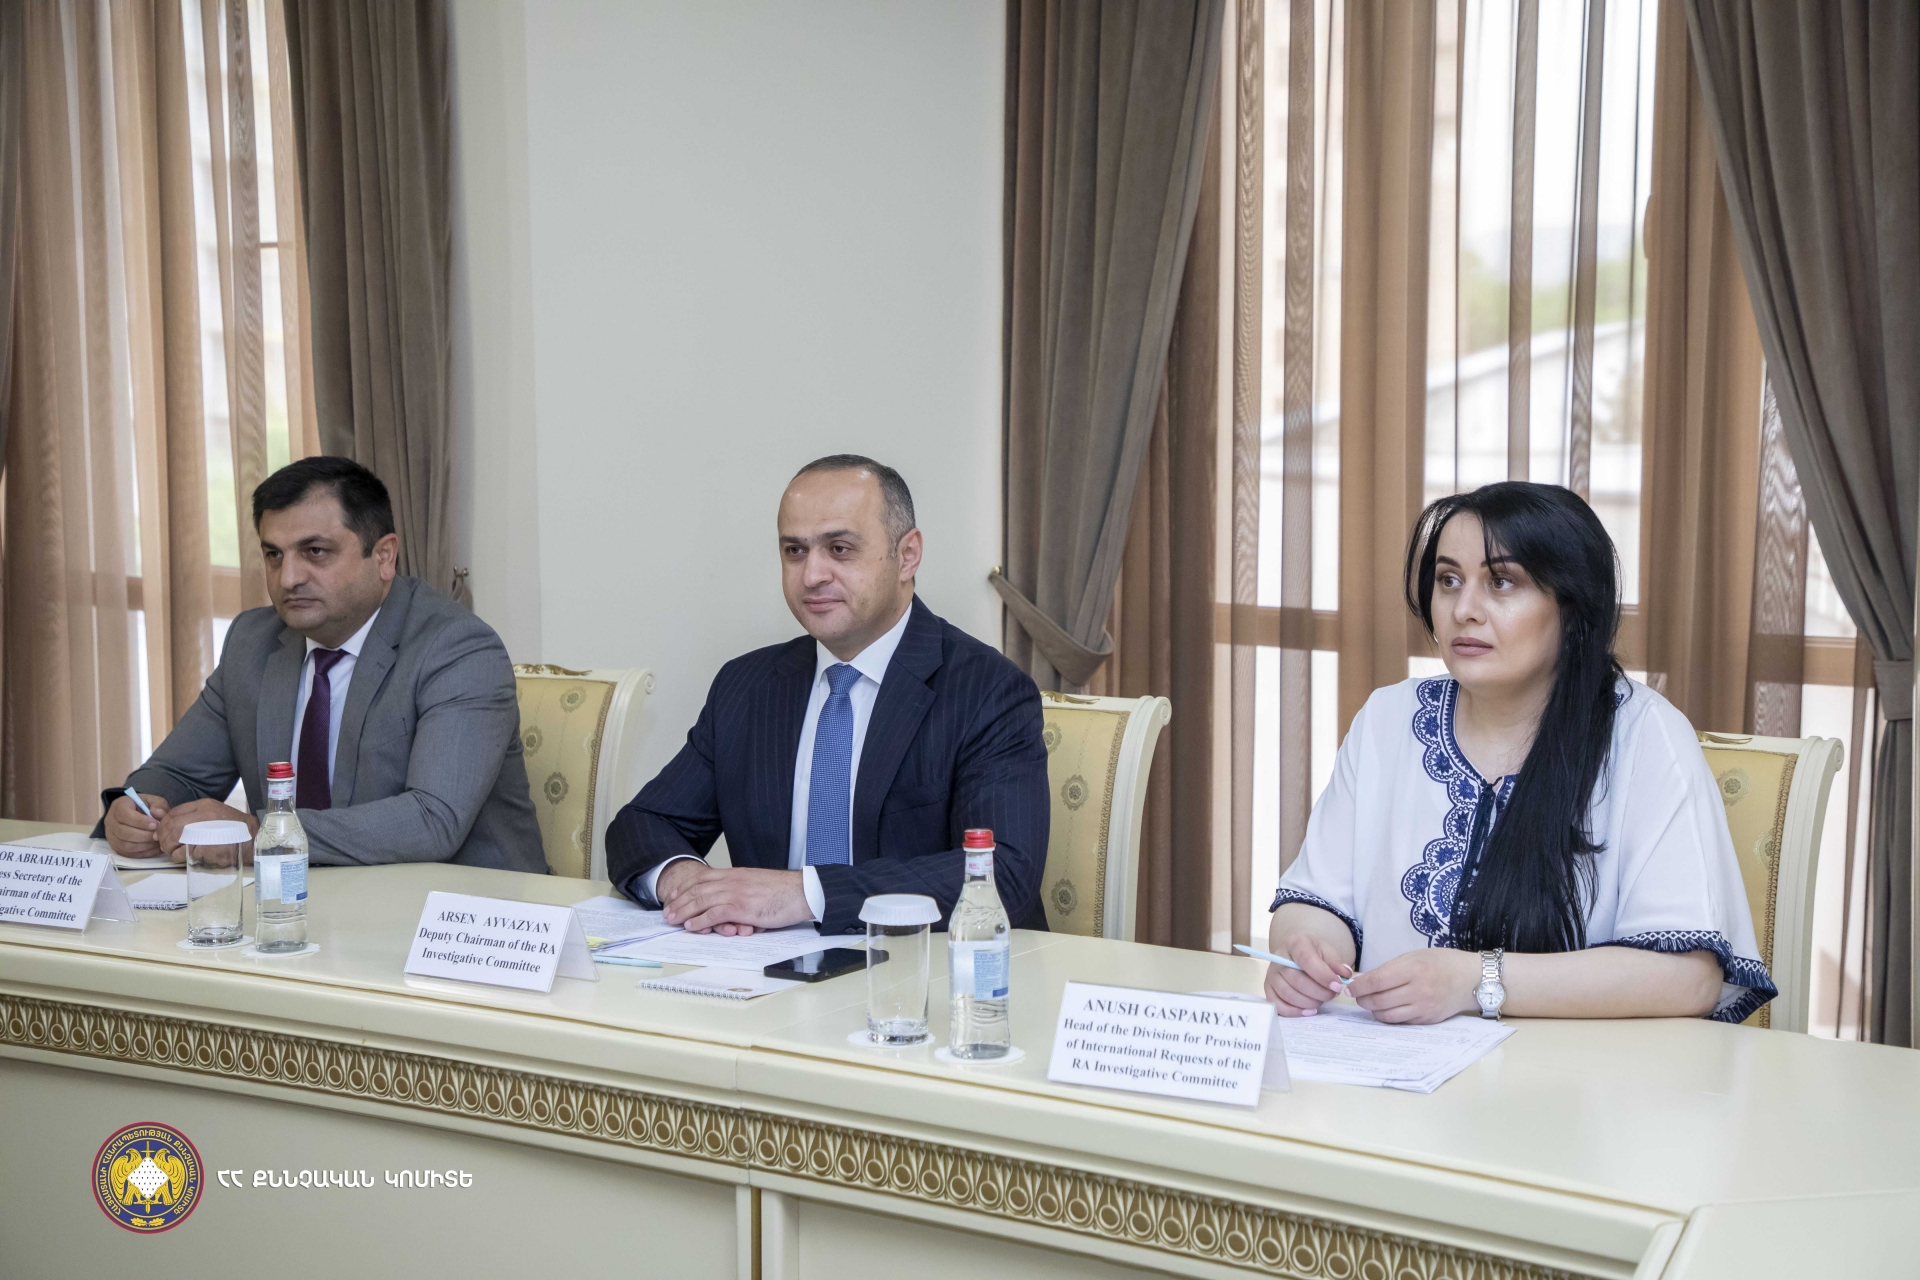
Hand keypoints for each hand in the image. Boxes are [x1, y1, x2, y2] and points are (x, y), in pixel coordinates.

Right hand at [104, 794, 170, 857]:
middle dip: (144, 836)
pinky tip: (155, 849)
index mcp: (118, 806)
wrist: (135, 814)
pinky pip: (128, 854)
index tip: (155, 824)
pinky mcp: (116, 847)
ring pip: (125, 845)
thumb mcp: (153, 801)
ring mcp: (111, 836)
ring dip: (144, 846)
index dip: (140, 822)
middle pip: (124, 833)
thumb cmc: (145, 806)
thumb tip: (159, 814)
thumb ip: (159, 805)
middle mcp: (110, 821)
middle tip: (158, 835)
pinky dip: (143, 853)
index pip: (125, 815)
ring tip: (158, 842)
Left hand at [156, 799, 258, 863]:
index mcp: (204, 806)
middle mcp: (202, 816)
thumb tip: (167, 822)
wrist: (253, 841)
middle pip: (169, 826)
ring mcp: (203, 832)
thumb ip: (193, 816)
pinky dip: (178, 856)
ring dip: (169, 847)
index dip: (164, 824)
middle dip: (163, 837)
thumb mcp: (214, 815)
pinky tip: (185, 856)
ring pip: (171, 840)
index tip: (163, 832)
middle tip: (166, 844)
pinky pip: (179, 853)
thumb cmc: (233, 829)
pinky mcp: (204, 848)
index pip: (173, 813)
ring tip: (175, 851)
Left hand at [659, 866, 811, 934]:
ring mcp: (736, 893)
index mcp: (736, 874)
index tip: (675, 895)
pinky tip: (692, 926)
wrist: (802, 891)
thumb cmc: (785, 891)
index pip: (703, 877)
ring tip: (673, 920)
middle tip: (667, 911)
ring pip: (701, 900)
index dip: (686, 886)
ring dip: (684, 911)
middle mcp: (733, 881)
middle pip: (698, 889)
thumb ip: (743, 890)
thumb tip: (733, 902)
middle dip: (679, 901)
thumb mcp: (758, 885)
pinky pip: (715, 913)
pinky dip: (700, 920)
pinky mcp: (742, 907)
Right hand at [1264, 934, 1353, 1016]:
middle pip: (1297, 980)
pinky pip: (1278, 1005)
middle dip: (1319, 992)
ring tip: (1323, 1000)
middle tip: (1333, 994)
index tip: (1338, 986)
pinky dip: (1295, 1012)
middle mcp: (1278, 957)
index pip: (1306, 960)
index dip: (1323, 975)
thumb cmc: (1315, 953)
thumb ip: (1336, 964)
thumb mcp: (1328, 952)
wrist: (1299, 954)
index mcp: (1295, 943)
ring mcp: (1271, 974)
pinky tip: (1310, 1010)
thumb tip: (1345, 975)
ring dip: (1310, 1002)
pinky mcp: (1268, 988)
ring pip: (1288, 994)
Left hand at [1345, 948, 1480, 1023]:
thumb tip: (1363, 979)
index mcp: (1413, 969)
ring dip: (1373, 1011)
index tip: (1350, 988)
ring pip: (1387, 1015)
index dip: (1358, 987)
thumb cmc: (1441, 962)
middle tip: (1358, 996)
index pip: (1376, 981)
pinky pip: (1401, 1022)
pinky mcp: (1428, 1020)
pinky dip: (1389, 1017)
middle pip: (1379, 1001)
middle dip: (1362, 1000)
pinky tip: (1387, 1009)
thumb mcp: (1414, 956)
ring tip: (1370, 1003)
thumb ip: (1389, 968)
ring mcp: (1424, 1008)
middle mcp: (1418, 990)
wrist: (1471, 979)